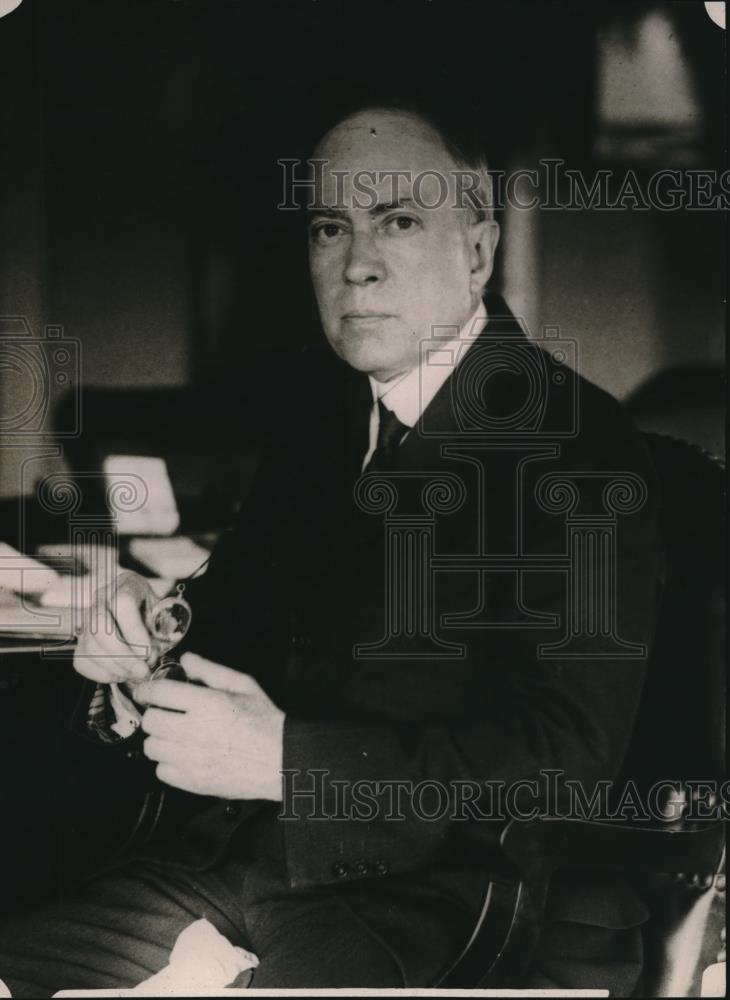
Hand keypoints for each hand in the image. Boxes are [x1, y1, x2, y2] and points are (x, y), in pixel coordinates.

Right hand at [73, 571, 156, 683]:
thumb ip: (161, 632)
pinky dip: (103, 674)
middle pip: (100, 628)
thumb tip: (149, 656)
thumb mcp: (165, 615)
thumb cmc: (154, 613)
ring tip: (137, 673)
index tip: (148, 652)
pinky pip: (82, 661)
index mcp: (127, 585)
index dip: (134, 632)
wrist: (141, 613)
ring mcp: (87, 619)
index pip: (123, 604)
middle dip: (123, 656)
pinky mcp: (79, 640)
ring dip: (117, 668)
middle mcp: (102, 599)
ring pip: (91, 648)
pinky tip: (122, 673)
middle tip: (142, 671)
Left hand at [137, 652, 284, 800]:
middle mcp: (195, 731)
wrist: (281, 760)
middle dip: (156, 714)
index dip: (147, 690)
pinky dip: (168, 764)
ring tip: (176, 736)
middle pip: (150, 722)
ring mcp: (192, 760)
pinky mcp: (193, 782)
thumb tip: (186, 659)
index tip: (146, 692)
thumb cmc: (264, 721)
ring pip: (152, 748)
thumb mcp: (244, 685)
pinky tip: (184, 756)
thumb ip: (211, 671)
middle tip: (168, 714)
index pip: (159, 693)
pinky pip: (161, 772)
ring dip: (161, 739)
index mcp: (207, 704)